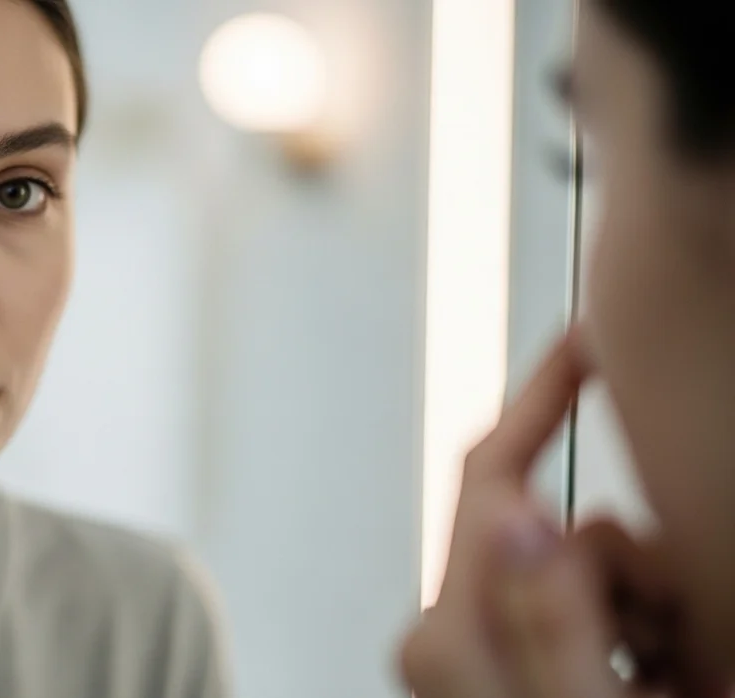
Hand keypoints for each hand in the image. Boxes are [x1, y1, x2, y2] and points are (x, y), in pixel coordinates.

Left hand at [398, 333, 727, 697]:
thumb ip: (551, 617)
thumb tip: (522, 520)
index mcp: (450, 639)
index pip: (491, 477)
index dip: (540, 398)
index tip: (586, 339)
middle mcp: (449, 634)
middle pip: (559, 528)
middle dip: (634, 569)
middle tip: (673, 659)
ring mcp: (477, 648)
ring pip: (587, 564)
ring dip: (647, 612)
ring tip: (667, 685)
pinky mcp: (511, 659)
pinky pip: (590, 603)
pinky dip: (637, 634)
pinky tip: (652, 684)